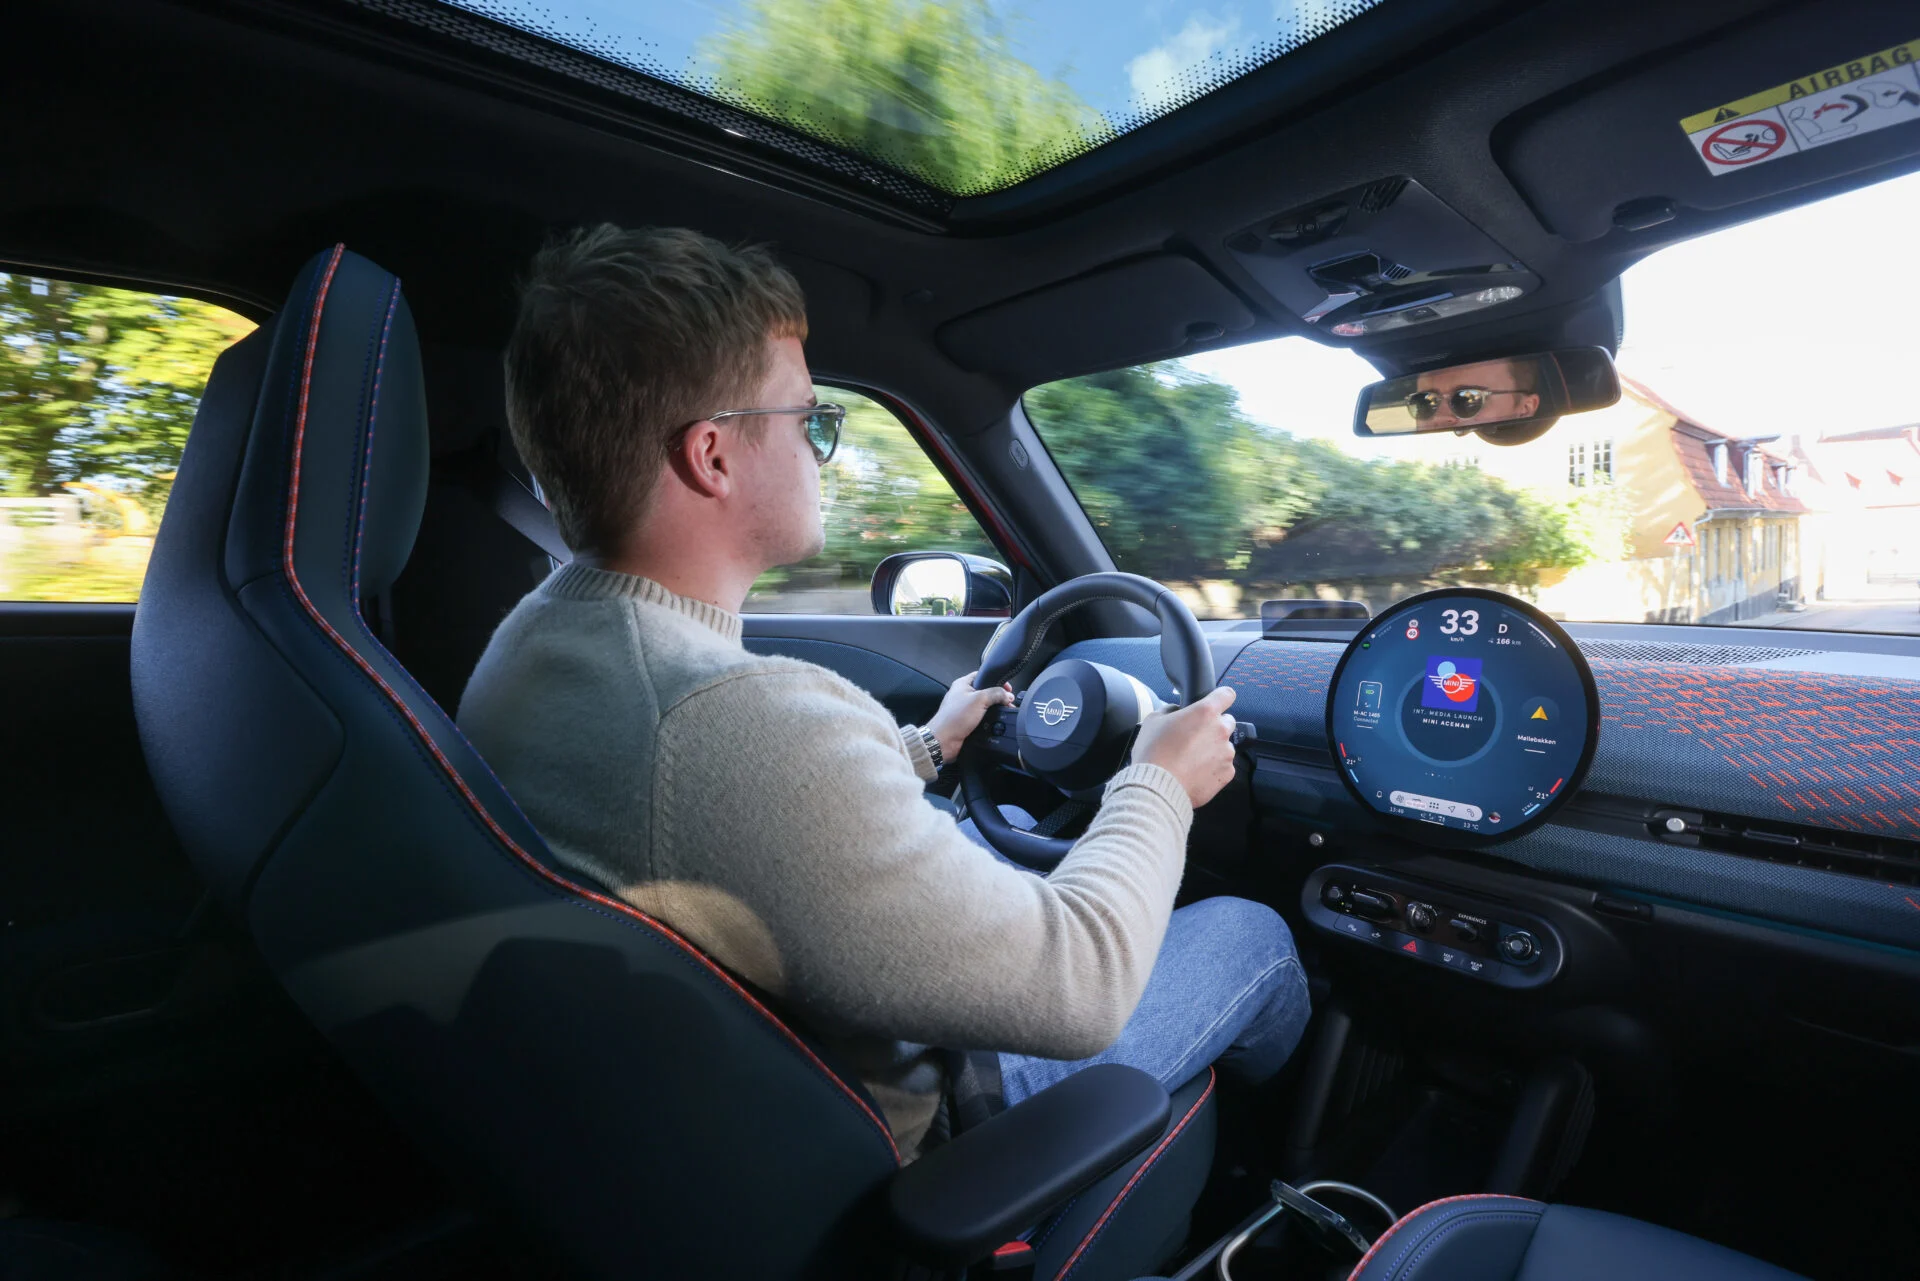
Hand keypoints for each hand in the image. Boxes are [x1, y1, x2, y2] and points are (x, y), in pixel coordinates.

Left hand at [925, 671, 1014, 762]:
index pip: (982, 676)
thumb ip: (995, 694)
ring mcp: (965, 709)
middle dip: (998, 697)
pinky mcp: (968, 722)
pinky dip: (991, 719)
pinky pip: (983, 718)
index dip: (996, 680)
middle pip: (986, 691)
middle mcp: (963, 695)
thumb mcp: (979, 700)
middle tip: (1008, 702)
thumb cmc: (954, 718)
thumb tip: (1007, 695)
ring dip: (996, 709)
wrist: (944, 741)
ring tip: (1005, 712)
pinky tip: (997, 722)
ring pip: (986, 706)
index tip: (1007, 688)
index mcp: (962, 684)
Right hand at [1131, 685, 1238, 808]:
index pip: (1227, 694)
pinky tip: (1195, 772)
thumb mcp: (1153, 720)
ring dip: (1213, 749)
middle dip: (1214, 727)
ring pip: (1225, 746)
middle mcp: (1221, 731)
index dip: (1220, 698)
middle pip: (1227, 722)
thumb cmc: (1153, 753)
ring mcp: (1226, 753)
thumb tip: (1176, 712)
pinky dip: (1213, 768)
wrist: (1157, 787)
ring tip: (1192, 760)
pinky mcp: (1227, 774)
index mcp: (1205, 712)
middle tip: (1195, 737)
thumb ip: (1170, 710)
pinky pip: (1224, 766)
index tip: (1215, 703)